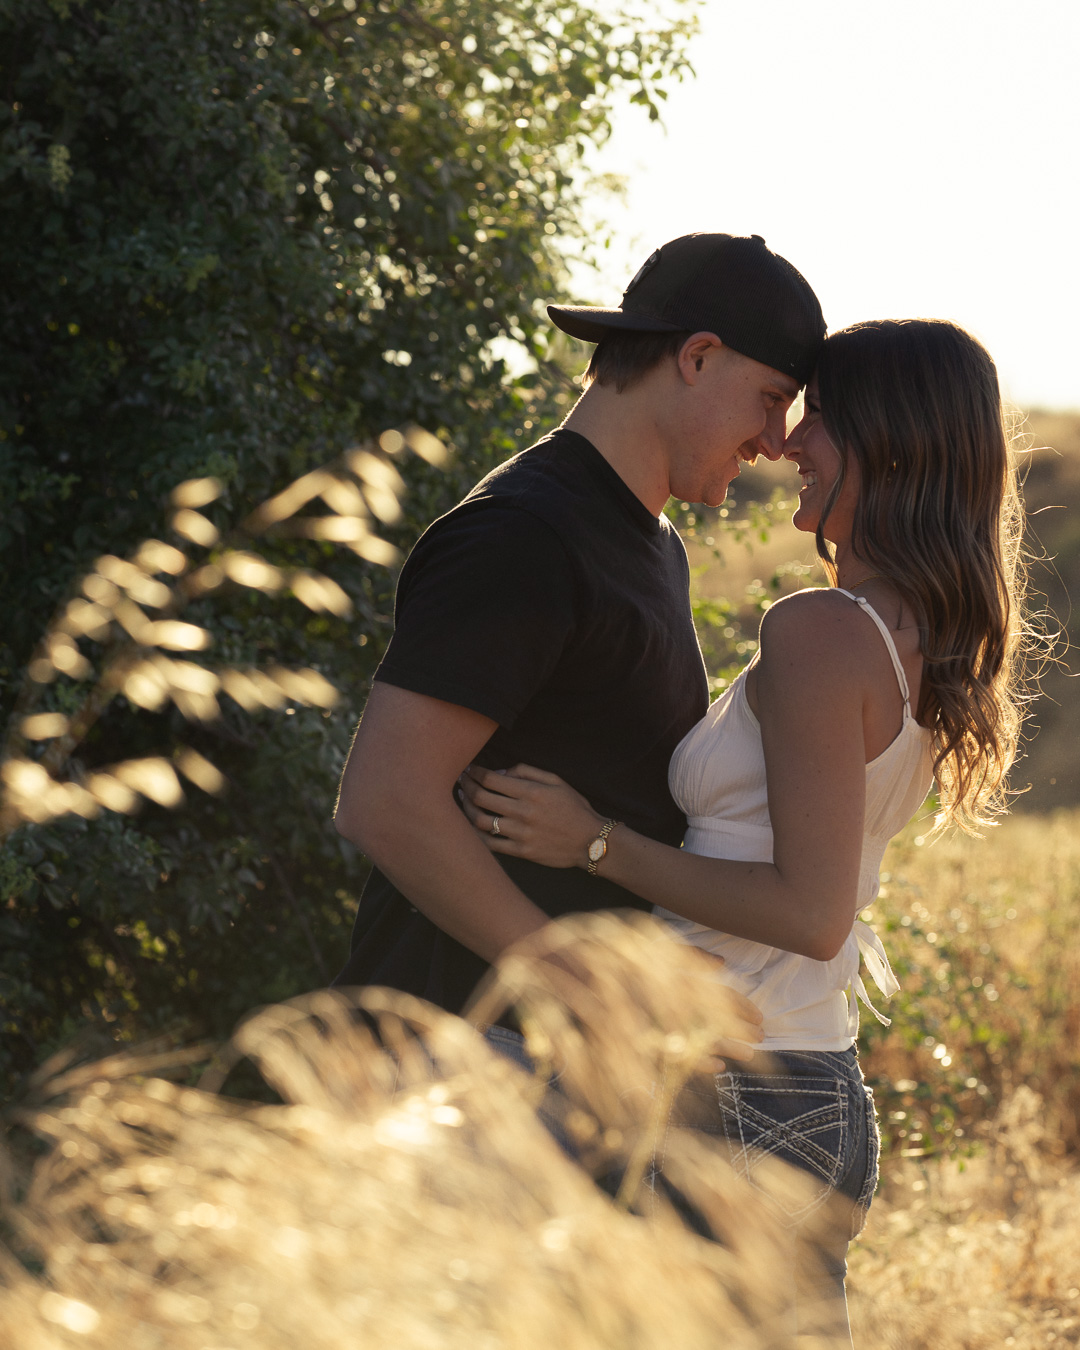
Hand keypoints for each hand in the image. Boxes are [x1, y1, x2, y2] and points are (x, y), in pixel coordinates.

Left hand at [458, 764, 604, 868]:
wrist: (590, 841)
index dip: (475, 773)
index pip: (491, 779)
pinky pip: (490, 844)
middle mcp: (523, 812)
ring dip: (467, 809)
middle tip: (460, 782)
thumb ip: (527, 772)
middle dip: (466, 787)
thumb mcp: (556, 781)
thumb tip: (501, 772)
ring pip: (481, 821)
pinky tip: (471, 826)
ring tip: (463, 801)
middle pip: (481, 798)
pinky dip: (476, 834)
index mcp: (531, 792)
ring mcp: (520, 834)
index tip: (468, 770)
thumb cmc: (574, 808)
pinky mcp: (521, 851)